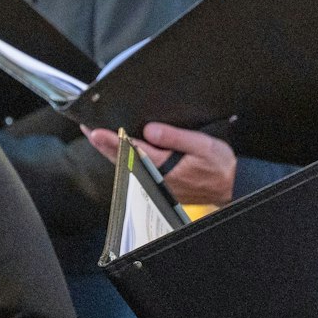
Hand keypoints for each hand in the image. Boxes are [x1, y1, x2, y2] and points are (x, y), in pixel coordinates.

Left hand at [85, 123, 236, 205]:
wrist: (229, 188)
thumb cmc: (218, 167)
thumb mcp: (204, 146)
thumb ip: (176, 138)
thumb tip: (151, 130)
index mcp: (165, 167)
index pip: (133, 152)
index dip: (112, 141)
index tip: (97, 132)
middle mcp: (154, 177)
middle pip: (122, 160)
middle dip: (103, 145)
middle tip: (88, 129)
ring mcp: (153, 182)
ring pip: (125, 166)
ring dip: (109, 151)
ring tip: (95, 135)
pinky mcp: (156, 183)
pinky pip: (133, 170)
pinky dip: (121, 158)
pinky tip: (114, 148)